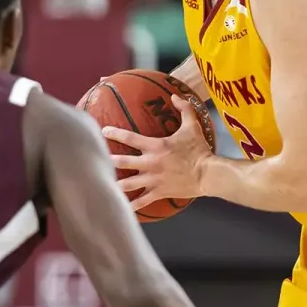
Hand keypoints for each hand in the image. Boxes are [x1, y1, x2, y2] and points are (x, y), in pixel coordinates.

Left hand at [103, 95, 212, 210]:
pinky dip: (132, 206)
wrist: (209, 174)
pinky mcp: (159, 192)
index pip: (130, 138)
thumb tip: (176, 96)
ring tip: (102, 185)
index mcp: (156, 146)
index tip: (103, 131)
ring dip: (115, 184)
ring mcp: (154, 180)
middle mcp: (151, 163)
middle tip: (97, 159)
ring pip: (129, 184)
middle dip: (109, 160)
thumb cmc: (200, 149)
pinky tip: (122, 209)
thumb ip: (184, 109)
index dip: (115, 133)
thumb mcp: (192, 126)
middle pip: (124, 162)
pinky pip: (142, 201)